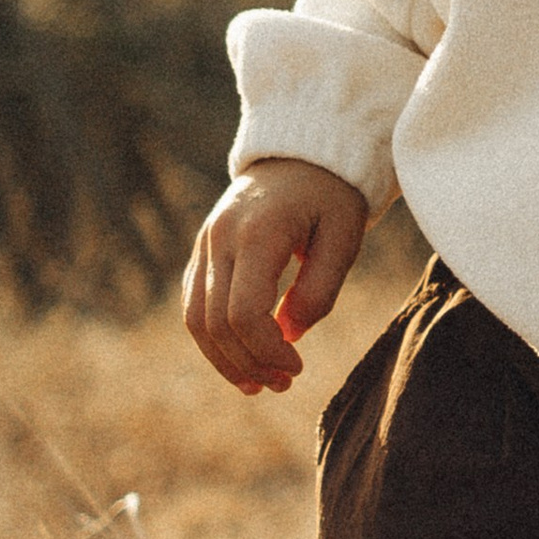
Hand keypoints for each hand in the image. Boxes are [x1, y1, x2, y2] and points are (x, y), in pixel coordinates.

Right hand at [183, 157, 369, 394]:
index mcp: (258, 233)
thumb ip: (319, 288)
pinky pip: (194, 305)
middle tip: (283, 384)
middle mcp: (220, 238)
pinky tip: (242, 360)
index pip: (244, 312)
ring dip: (224, 359)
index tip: (296, 367)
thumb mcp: (344, 236)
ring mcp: (205, 244)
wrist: (301, 155)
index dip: (267, 350)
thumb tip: (289, 335)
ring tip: (259, 384)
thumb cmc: (331, 195)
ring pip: (195, 319)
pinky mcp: (202, 251)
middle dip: (247, 363)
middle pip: (214, 322)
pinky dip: (214, 339)